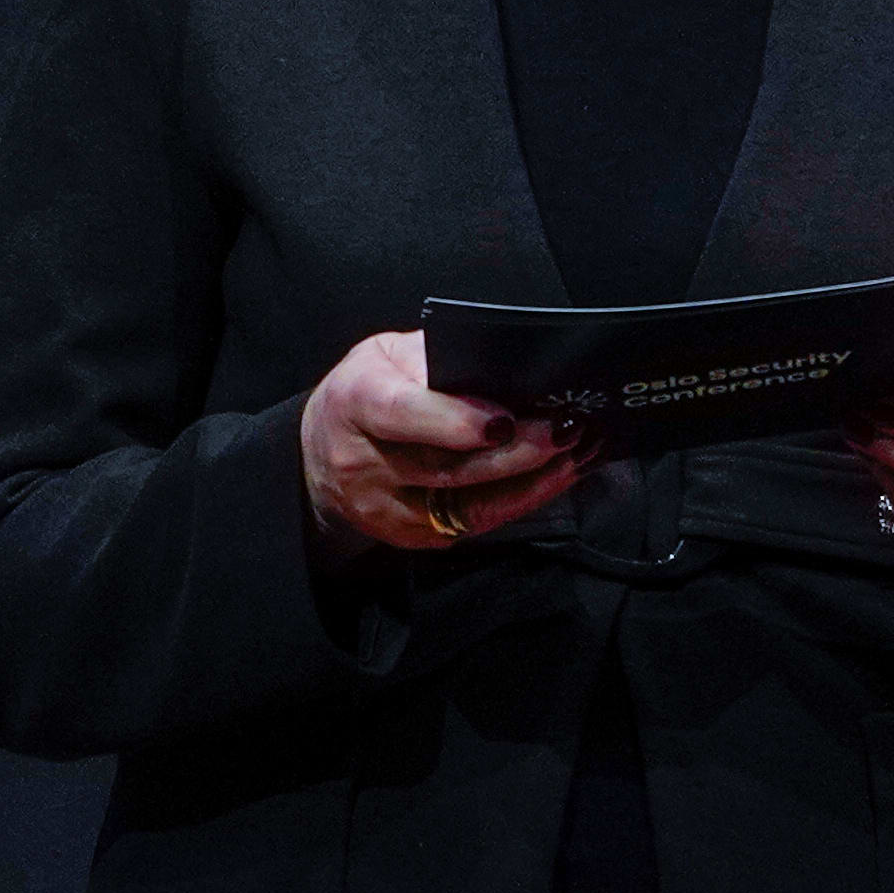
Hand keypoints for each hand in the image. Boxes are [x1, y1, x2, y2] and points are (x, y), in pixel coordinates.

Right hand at [298, 330, 582, 551]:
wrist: (318, 454)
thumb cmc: (366, 390)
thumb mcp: (384, 355)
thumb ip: (433, 361)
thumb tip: (504, 373)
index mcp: (355, 402)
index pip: (403, 415)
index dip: (456, 420)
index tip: (506, 419)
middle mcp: (364, 463)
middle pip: (448, 468)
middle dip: (516, 454)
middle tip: (566, 432)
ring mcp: (386, 509)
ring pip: (467, 505)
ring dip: (530, 484)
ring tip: (575, 457)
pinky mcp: (409, 536)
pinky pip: (473, 524)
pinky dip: (518, 502)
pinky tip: (553, 479)